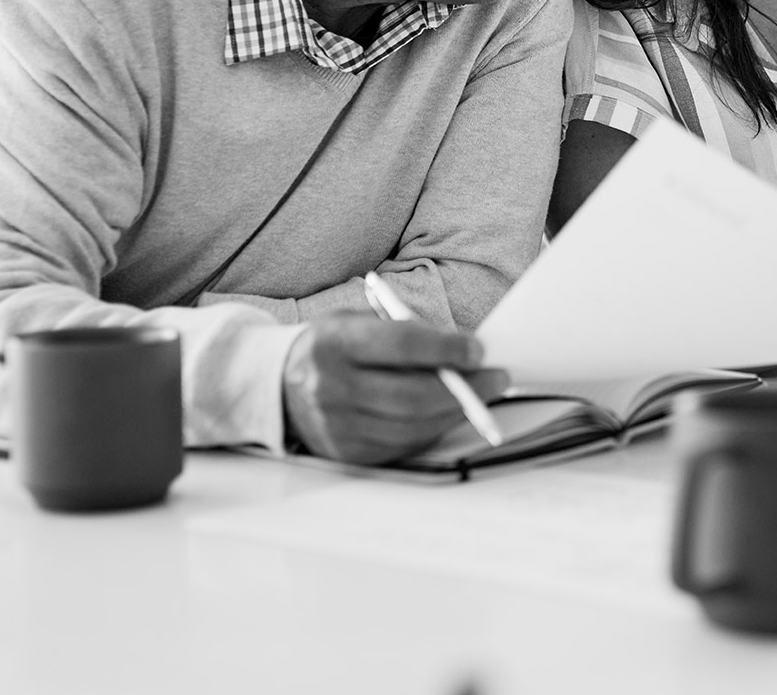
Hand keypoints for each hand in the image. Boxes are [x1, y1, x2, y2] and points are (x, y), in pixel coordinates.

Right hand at [280, 313, 508, 465]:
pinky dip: (433, 429)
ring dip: (456, 411)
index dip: (445, 348)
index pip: (401, 345)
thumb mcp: (358, 322)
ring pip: (413, 425)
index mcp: (333, 343)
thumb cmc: (334, 346)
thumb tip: (464, 351)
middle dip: (465, 387)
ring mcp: (336, 426)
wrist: (280, 383)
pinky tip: (447, 414)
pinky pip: (403, 445)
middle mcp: (330, 387)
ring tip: (479, 395)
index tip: (478, 349)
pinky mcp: (346, 453)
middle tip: (496, 377)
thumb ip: (405, 333)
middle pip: (412, 395)